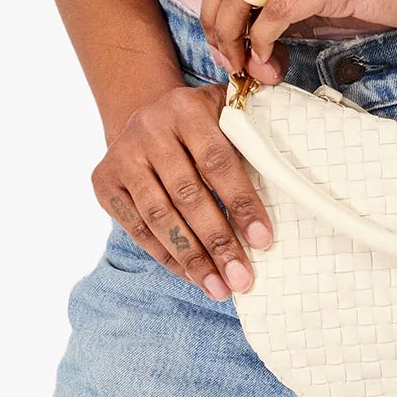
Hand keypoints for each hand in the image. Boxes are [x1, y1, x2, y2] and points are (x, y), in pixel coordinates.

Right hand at [91, 79, 275, 299]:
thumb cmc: (200, 122)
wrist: (142, 114)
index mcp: (187, 109)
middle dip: (218, 242)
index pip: (218, 162)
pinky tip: (192, 275)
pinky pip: (138, 228)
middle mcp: (150, 130)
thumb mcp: (225, 110)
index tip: (264, 240)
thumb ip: (253, 127)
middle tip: (242, 278)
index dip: (241, 203)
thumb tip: (291, 167)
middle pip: (189, 195)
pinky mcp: (104, 182)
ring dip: (192, 258)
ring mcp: (123, 156)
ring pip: (161, 217)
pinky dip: (167, 256)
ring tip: (219, 288)